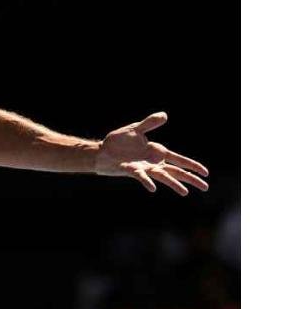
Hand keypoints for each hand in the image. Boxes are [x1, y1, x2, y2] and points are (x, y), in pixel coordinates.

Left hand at [94, 111, 209, 195]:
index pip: (179, 160)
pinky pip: (141, 177)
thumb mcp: (135, 129)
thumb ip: (149, 123)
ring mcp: (144, 168)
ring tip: (185, 193)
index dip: (192, 165)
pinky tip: (152, 188)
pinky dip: (147, 182)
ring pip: (163, 177)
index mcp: (157, 152)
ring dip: (174, 184)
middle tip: (206, 187)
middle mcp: (153, 162)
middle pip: (176, 171)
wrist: (102, 151)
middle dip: (191, 178)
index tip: (206, 173)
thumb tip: (165, 115)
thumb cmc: (119, 141)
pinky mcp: (132, 171)